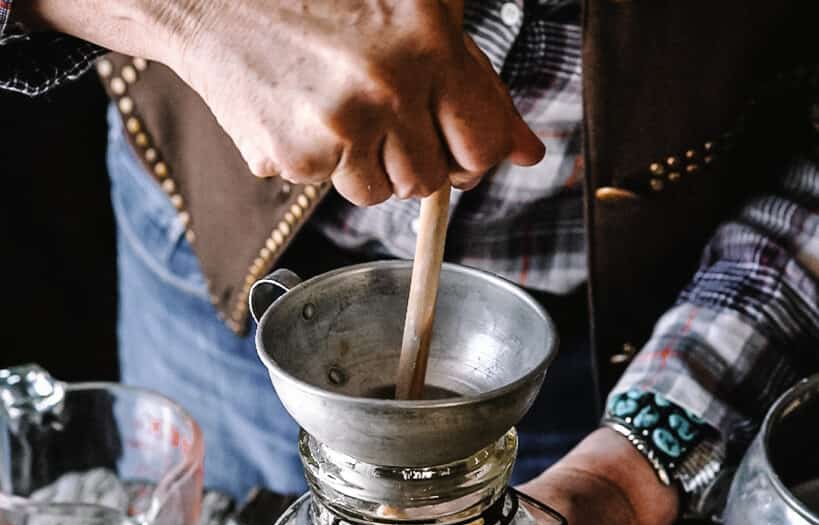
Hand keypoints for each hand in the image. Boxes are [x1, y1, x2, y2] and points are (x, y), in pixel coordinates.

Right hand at [161, 0, 544, 203]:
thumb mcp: (414, 9)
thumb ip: (476, 83)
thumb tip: (529, 153)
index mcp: (428, 40)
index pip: (484, 144)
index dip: (472, 156)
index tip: (454, 150)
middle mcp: (388, 84)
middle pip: (431, 182)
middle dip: (412, 162)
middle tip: (381, 120)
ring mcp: (339, 123)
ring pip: (378, 195)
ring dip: (362, 166)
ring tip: (334, 108)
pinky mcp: (295, 154)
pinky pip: (326, 187)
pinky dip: (314, 161)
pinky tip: (297, 111)